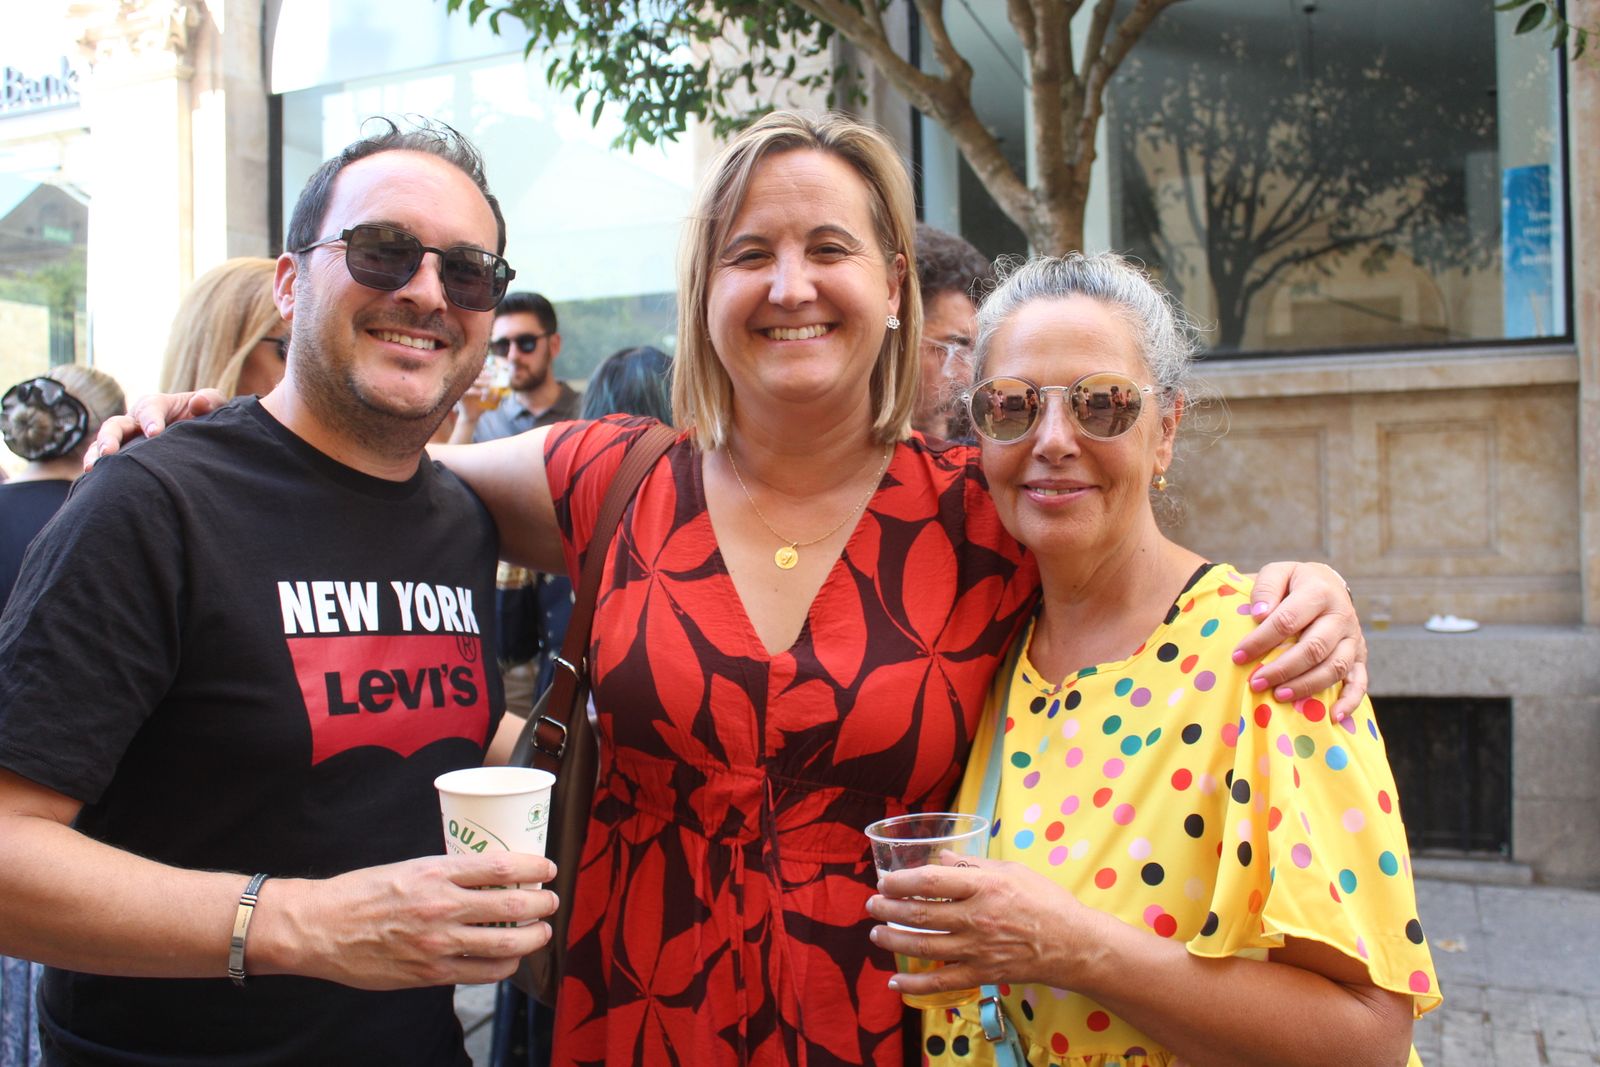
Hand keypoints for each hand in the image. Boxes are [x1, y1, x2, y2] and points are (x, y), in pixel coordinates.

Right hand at [86, 389, 228, 469]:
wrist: (200, 437)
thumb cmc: (204, 418)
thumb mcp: (213, 405)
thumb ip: (210, 400)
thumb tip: (198, 404)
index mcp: (156, 406)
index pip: (150, 408)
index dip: (151, 419)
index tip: (154, 434)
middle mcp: (135, 421)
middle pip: (116, 425)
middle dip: (110, 437)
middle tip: (109, 452)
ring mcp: (126, 440)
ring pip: (103, 444)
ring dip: (96, 454)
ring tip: (92, 468)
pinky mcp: (123, 457)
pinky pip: (106, 463)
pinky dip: (97, 470)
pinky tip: (93, 482)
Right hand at [255, 853, 558, 988]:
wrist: (319, 927)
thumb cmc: (361, 893)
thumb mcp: (408, 867)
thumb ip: (447, 873)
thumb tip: (489, 876)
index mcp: (436, 871)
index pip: (502, 865)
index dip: (534, 867)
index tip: (548, 868)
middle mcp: (441, 906)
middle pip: (513, 905)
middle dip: (543, 904)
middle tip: (551, 902)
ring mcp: (438, 942)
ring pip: (506, 943)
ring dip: (533, 938)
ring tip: (540, 932)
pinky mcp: (430, 973)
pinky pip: (482, 973)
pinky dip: (505, 965)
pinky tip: (509, 959)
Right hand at [456, 364, 499, 421]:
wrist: (472, 417)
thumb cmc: (481, 407)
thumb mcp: (491, 401)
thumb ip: (496, 396)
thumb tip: (501, 391)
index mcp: (473, 382)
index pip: (477, 372)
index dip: (483, 368)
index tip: (491, 367)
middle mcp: (467, 384)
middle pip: (474, 375)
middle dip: (484, 374)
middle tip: (492, 375)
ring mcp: (463, 389)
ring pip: (471, 382)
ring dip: (481, 382)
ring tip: (489, 384)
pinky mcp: (460, 395)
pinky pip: (467, 391)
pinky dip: (475, 391)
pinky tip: (482, 393)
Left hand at [865, 854, 1100, 996]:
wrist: (1074, 944)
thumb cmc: (1045, 901)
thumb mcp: (1012, 871)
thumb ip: (973, 864)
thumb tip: (939, 856)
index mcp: (984, 887)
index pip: (932, 881)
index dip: (901, 881)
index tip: (885, 880)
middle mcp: (977, 918)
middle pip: (921, 914)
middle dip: (889, 909)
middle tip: (873, 904)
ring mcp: (978, 949)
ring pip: (924, 946)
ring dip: (894, 940)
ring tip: (877, 934)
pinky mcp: (982, 973)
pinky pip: (941, 982)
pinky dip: (915, 984)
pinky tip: (896, 982)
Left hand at [1233, 562, 1366, 721]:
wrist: (1325, 584)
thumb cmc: (1292, 583)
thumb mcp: (1277, 573)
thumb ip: (1265, 588)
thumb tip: (1259, 615)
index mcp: (1319, 592)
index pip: (1288, 620)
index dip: (1261, 640)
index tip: (1238, 656)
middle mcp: (1341, 616)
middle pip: (1314, 648)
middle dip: (1282, 668)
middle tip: (1256, 682)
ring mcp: (1353, 638)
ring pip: (1335, 667)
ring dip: (1306, 685)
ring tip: (1279, 696)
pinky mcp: (1360, 656)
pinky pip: (1359, 681)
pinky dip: (1350, 701)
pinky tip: (1333, 717)